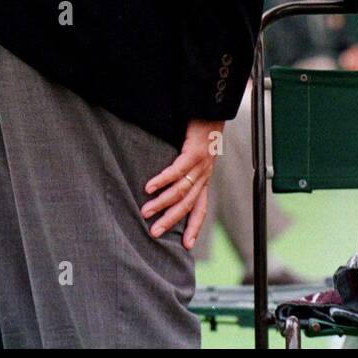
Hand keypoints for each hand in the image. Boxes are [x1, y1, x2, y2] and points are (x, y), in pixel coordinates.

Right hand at [142, 117, 223, 248]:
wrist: (212, 111)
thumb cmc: (199, 135)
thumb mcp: (192, 158)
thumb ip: (182, 174)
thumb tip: (162, 190)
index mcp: (203, 180)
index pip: (200, 209)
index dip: (194, 227)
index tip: (186, 246)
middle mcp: (204, 176)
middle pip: (188, 205)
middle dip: (171, 220)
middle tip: (154, 233)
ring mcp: (201, 165)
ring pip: (181, 190)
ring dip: (162, 202)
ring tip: (145, 211)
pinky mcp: (195, 152)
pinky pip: (177, 170)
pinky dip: (163, 180)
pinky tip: (149, 187)